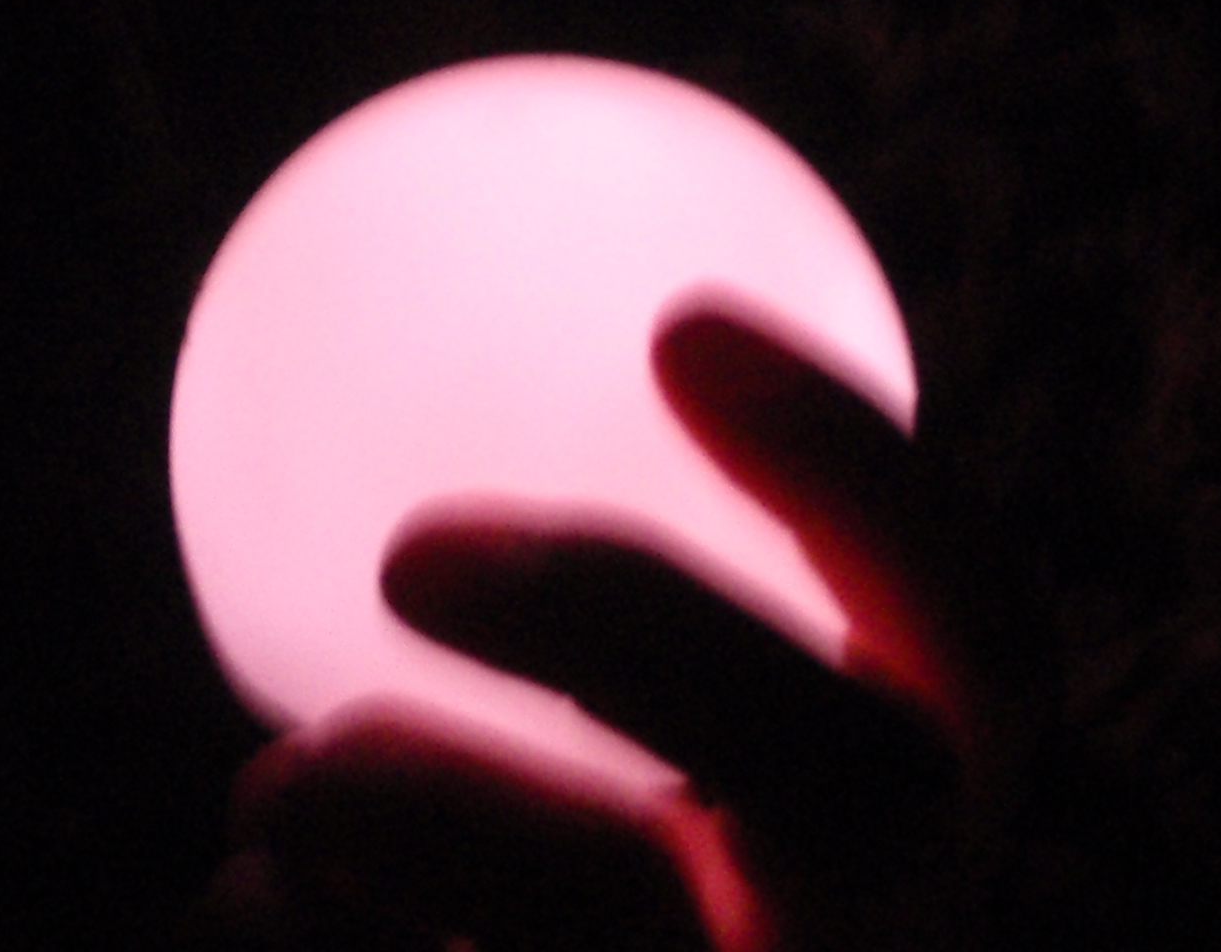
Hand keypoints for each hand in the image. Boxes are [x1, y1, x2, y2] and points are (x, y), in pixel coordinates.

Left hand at [199, 306, 1006, 950]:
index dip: (867, 480)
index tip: (677, 330)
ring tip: (273, 794)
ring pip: (626, 945)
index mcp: (921, 868)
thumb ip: (607, 711)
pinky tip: (233, 920)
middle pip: (834, 794)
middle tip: (412, 547)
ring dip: (439, 829)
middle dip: (626, 627)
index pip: (986, 652)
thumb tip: (390, 484)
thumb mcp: (632, 837)